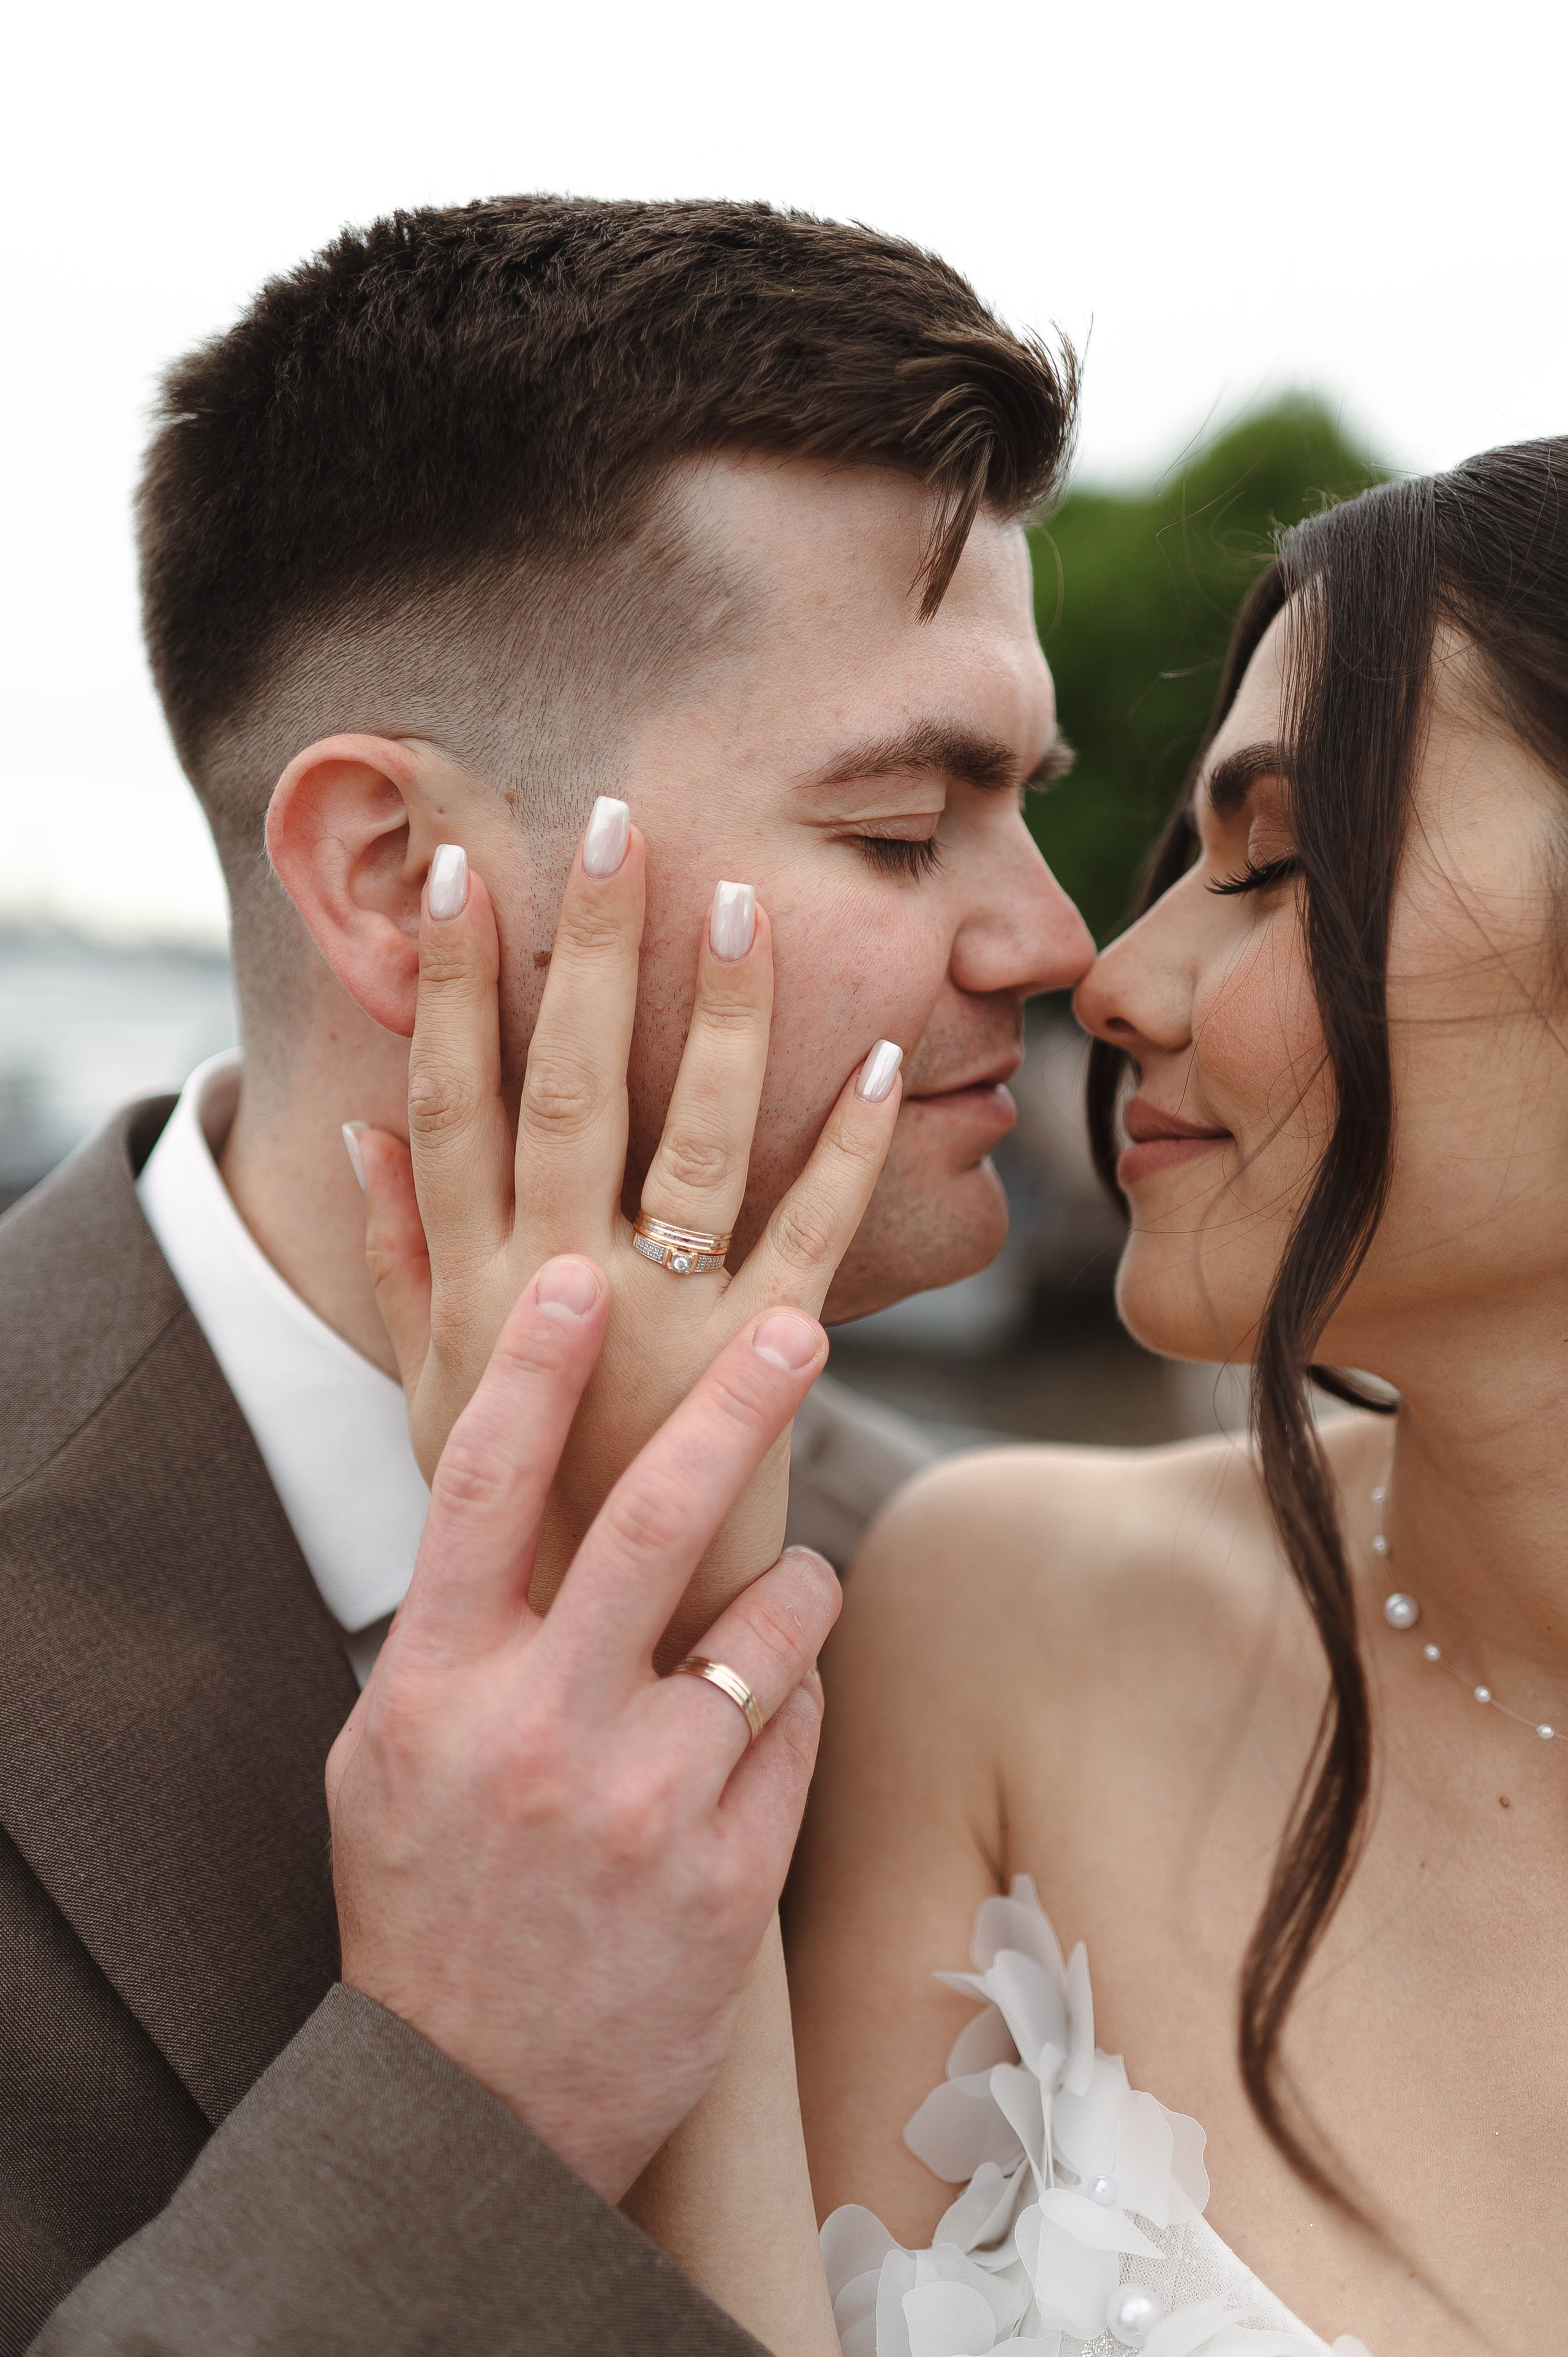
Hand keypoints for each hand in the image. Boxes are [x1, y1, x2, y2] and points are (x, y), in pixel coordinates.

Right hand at [327, 1251, 841, 2203]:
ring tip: (778, 1592)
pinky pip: (797, 1725)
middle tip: (798, 1326)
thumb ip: (447, 1625)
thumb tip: (506, 1483)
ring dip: (790, 1583)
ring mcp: (642, 1807)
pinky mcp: (731, 1877)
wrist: (471, 2108)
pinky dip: (792, 1693)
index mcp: (436, 1690)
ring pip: (768, 1624)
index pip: (485, 1490)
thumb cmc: (424, 1905)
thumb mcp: (385, 1756)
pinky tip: (761, 1715)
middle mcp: (537, 1733)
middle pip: (654, 1520)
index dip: (531, 1367)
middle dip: (734, 1405)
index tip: (583, 1272)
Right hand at [351, 808, 901, 1641]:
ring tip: (741, 903)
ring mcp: (663, 1334)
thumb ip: (396, 1263)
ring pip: (691, 1148)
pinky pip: (813, 1239)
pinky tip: (885, 1057)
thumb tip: (364, 1135)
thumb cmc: (513, 1515)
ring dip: (722, 1022)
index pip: (448, 1105)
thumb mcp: (427, 1396)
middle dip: (586, 958)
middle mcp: (557, 1297)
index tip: (457, 868)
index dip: (446, 986)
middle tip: (614, 827)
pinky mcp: (760, 1376)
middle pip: (566, 1096)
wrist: (593, 1664)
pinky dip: (848, 1145)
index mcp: (472, 1289)